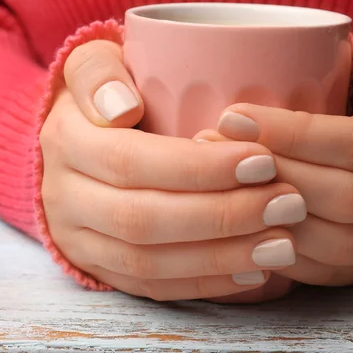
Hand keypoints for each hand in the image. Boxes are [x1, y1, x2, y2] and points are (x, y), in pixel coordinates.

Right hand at [40, 40, 306, 301]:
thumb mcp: (93, 65)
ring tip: (281, 244)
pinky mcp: (102, 268)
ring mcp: (81, 241)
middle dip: (222, 215)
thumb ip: (98, 71)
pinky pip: (152, 287)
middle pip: (144, 220)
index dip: (199, 167)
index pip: (132, 160)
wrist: (76, 146)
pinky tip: (253, 272)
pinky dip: (205, 283)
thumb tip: (122, 108)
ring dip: (221, 257)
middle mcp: (65, 198)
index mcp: (66, 142)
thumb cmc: (106, 98)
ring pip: (149, 263)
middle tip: (287, 203)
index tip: (264, 160)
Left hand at [194, 44, 352, 301]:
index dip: (294, 134)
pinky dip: (279, 249)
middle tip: (212, 150)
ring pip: (336, 240)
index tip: (233, 117)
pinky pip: (323, 271)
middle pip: (346, 196)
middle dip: (275, 174)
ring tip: (217, 186)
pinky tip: (239, 223)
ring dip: (272, 215)